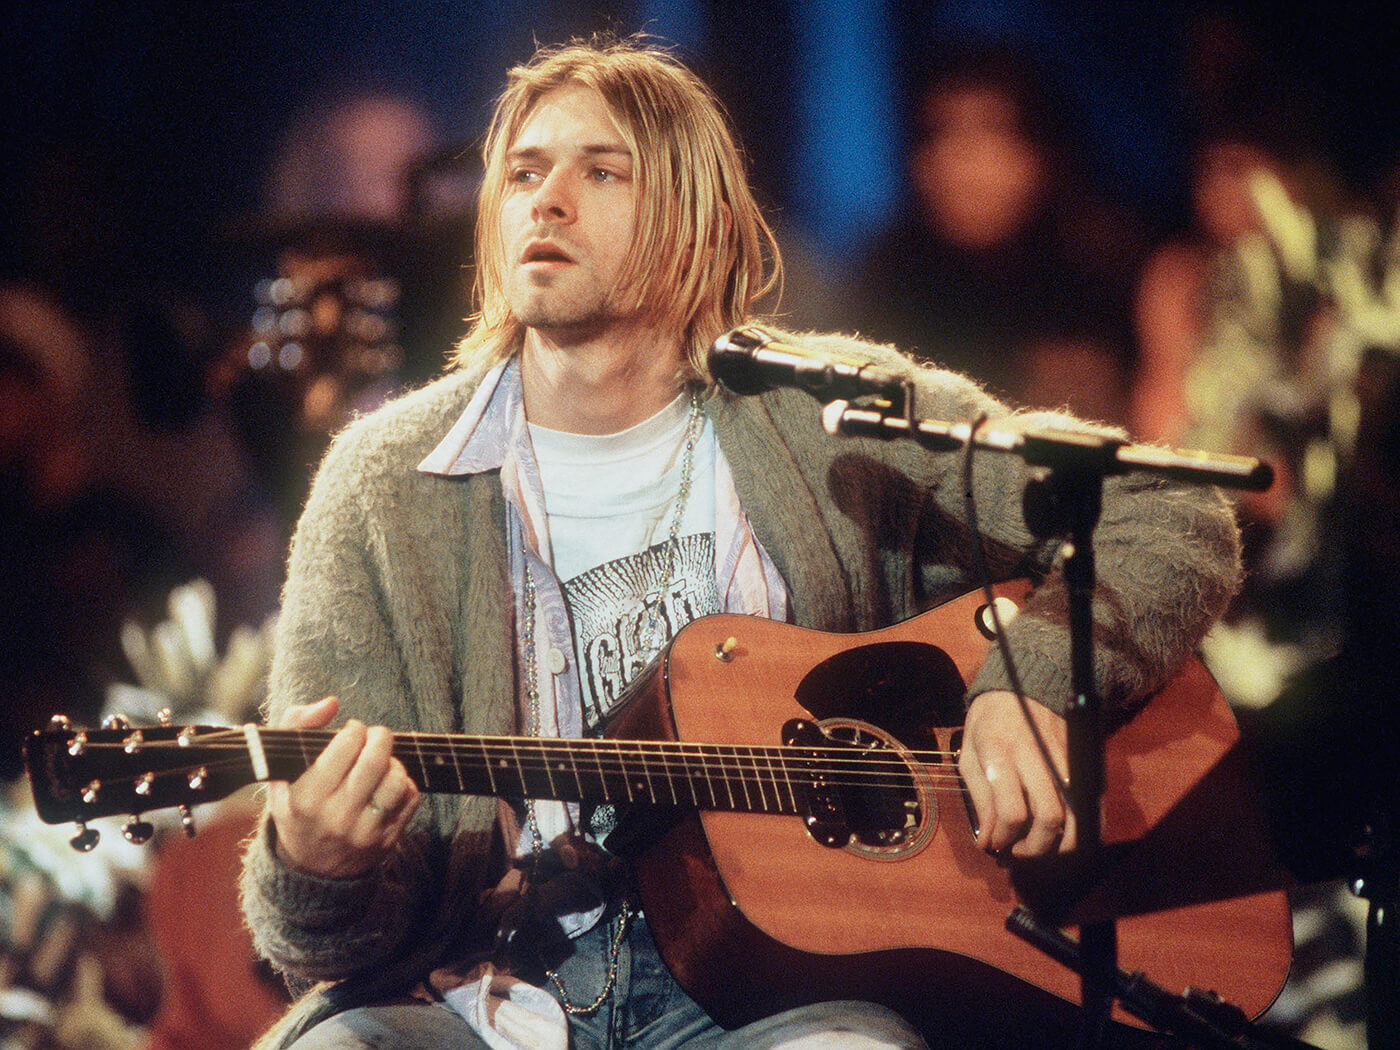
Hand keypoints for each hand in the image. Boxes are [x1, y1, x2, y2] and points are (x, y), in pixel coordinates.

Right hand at [265, 696, 421, 877]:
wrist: (311, 868)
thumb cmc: (297, 806)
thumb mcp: (279, 771)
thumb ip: (296, 726)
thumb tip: (331, 703)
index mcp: (305, 798)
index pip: (345, 747)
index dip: (353, 730)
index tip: (351, 732)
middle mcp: (335, 817)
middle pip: (375, 761)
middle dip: (380, 737)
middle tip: (375, 736)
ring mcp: (363, 832)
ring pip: (396, 780)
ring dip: (394, 763)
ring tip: (382, 763)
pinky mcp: (387, 841)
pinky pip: (410, 799)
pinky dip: (405, 784)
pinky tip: (388, 784)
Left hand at [958, 690, 1073, 857]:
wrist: (1024, 684)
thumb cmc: (989, 720)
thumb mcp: (970, 753)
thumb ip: (981, 799)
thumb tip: (988, 840)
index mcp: (1000, 752)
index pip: (1011, 810)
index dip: (1004, 838)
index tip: (996, 843)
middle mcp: (1035, 756)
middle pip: (1049, 816)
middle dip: (1037, 846)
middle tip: (1021, 851)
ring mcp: (1063, 757)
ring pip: (1077, 813)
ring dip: (1064, 843)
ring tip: (1044, 848)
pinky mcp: (1081, 759)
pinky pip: (1090, 802)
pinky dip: (1083, 826)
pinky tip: (1065, 834)